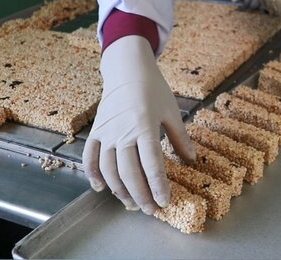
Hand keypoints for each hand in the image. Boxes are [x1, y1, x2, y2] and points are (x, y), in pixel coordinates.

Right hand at [83, 35, 194, 214]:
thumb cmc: (153, 89)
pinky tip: (102, 189)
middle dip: (140, 195)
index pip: (151, 163)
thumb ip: (180, 138)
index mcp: (145, 126)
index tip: (165, 201)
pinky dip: (92, 175)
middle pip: (128, 172)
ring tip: (132, 203)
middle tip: (151, 209)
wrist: (127, 70)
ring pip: (108, 169)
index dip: (157, 185)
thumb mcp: (172, 111)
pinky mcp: (95, 131)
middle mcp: (122, 132)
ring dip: (119, 190)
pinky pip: (90, 157)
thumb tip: (191, 160)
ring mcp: (106, 132)